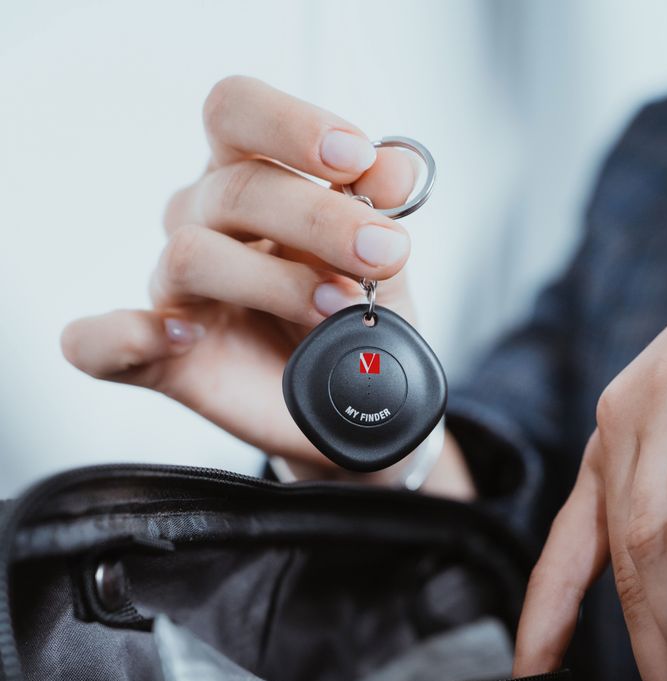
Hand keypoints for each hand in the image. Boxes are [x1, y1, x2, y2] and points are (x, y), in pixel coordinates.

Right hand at [61, 75, 473, 495]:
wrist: (360, 411)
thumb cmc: (361, 321)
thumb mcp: (386, 264)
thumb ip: (381, 212)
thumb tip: (395, 165)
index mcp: (250, 176)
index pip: (237, 112)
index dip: (290, 126)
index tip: (355, 159)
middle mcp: (202, 222)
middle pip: (234, 190)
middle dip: (321, 219)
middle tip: (385, 255)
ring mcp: (177, 292)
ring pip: (191, 255)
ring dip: (274, 281)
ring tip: (337, 308)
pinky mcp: (158, 361)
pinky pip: (100, 344)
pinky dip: (123, 335)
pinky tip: (180, 337)